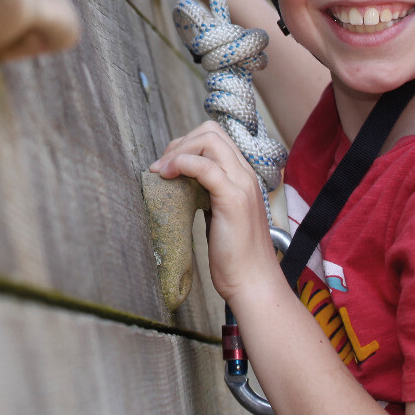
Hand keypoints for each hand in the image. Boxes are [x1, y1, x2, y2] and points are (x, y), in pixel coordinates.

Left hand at [150, 121, 279, 302]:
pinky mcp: (233, 199)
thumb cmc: (235, 258)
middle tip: (162, 167)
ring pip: (209, 141)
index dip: (187, 144)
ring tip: (161, 171)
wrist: (253, 283)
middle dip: (180, 143)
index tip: (167, 166)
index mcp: (244, 176)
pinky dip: (182, 163)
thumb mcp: (220, 217)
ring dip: (178, 151)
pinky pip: (205, 167)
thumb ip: (208, 196)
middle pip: (212, 132)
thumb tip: (182, 185)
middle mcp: (246, 174)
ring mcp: (242, 184)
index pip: (216, 138)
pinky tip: (167, 176)